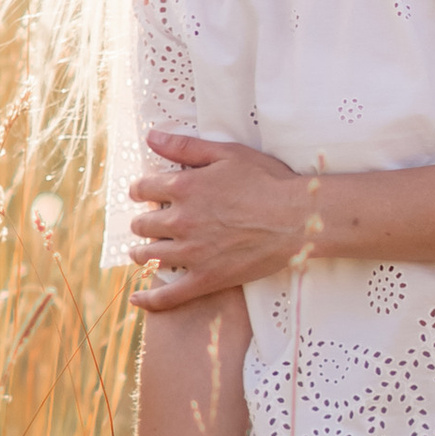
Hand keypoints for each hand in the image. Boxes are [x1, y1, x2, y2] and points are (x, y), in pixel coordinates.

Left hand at [130, 133, 311, 309]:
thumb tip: (151, 136)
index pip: (144, 189)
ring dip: (141, 252)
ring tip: (142, 252)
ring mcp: (192, 253)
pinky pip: (169, 295)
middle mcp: (181, 221)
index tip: (142, 193)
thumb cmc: (268, 181)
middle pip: (143, 224)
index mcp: (184, 187)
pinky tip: (137, 299)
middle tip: (148, 223)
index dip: (140, 190)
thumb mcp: (227, 153)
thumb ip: (185, 146)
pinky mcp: (207, 279)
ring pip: (149, 255)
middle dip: (143, 221)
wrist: (297, 218)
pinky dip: (150, 299)